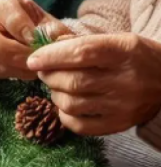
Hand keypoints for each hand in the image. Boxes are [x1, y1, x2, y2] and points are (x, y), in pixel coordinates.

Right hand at [0, 0, 71, 79]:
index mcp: (0, 4)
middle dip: (17, 58)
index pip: (9, 16)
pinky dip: (1, 76)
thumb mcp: (41, 22)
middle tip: (36, 68)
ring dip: (11, 71)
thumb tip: (63, 43)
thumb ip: (52, 31)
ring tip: (31, 73)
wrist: (0, 30)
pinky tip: (16, 74)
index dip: (25, 33)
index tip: (40, 46)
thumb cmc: (26, 26)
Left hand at [27, 34, 160, 134]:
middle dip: (50, 76)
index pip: (82, 52)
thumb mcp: (116, 41)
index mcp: (126, 51)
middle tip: (43, 72)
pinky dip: (64, 115)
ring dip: (55, 95)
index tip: (33, 60)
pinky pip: (78, 125)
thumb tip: (46, 47)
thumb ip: (82, 44)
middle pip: (73, 81)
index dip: (52, 56)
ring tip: (57, 87)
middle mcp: (125, 80)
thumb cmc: (134, 58)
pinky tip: (66, 106)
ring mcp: (121, 106)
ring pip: (72, 104)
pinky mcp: (117, 125)